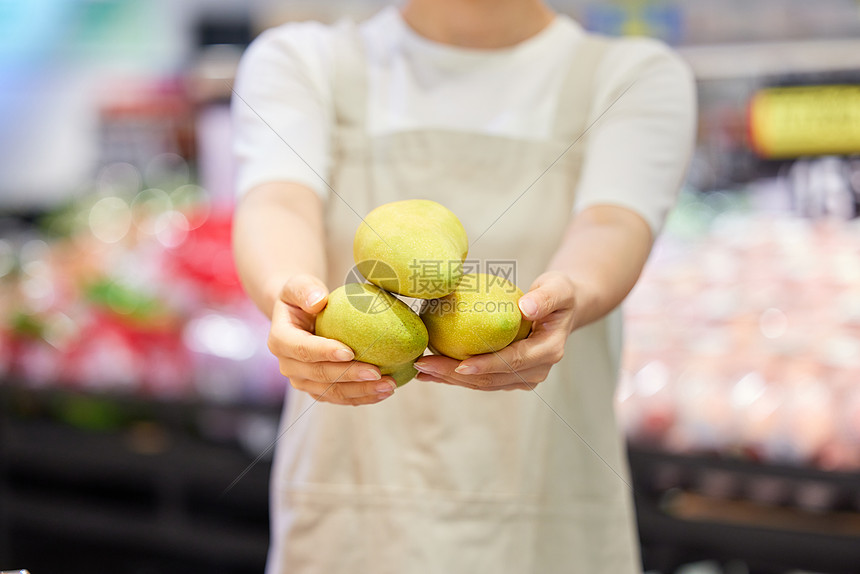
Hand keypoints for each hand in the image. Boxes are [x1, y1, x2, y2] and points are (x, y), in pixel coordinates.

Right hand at [267, 274, 398, 404]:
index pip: (302, 349)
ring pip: (332, 392)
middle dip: (350, 376)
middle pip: (320, 375)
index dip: (325, 352)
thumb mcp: (300, 285)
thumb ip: (306, 289)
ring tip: (388, 385)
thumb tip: (318, 301)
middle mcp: (288, 366)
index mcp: (279, 340)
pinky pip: (340, 397)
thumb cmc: (302, 297)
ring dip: (361, 391)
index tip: (350, 352)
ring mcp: (302, 381)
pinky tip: (383, 392)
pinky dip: (362, 397)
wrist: (300, 316)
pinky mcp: (317, 390)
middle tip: (378, 372)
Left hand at [413, 271, 577, 390]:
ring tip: (421, 370)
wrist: (564, 308)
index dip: (486, 365)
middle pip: (491, 379)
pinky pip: (480, 378)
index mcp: (548, 352)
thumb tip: (525, 307)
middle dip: (455, 376)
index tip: (460, 364)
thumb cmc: (559, 293)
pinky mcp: (509, 377)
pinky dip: (455, 375)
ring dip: (450, 379)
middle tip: (424, 365)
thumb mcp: (558, 287)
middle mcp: (536, 371)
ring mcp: (522, 377)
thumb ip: (545, 296)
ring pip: (482, 384)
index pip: (513, 361)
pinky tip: (431, 370)